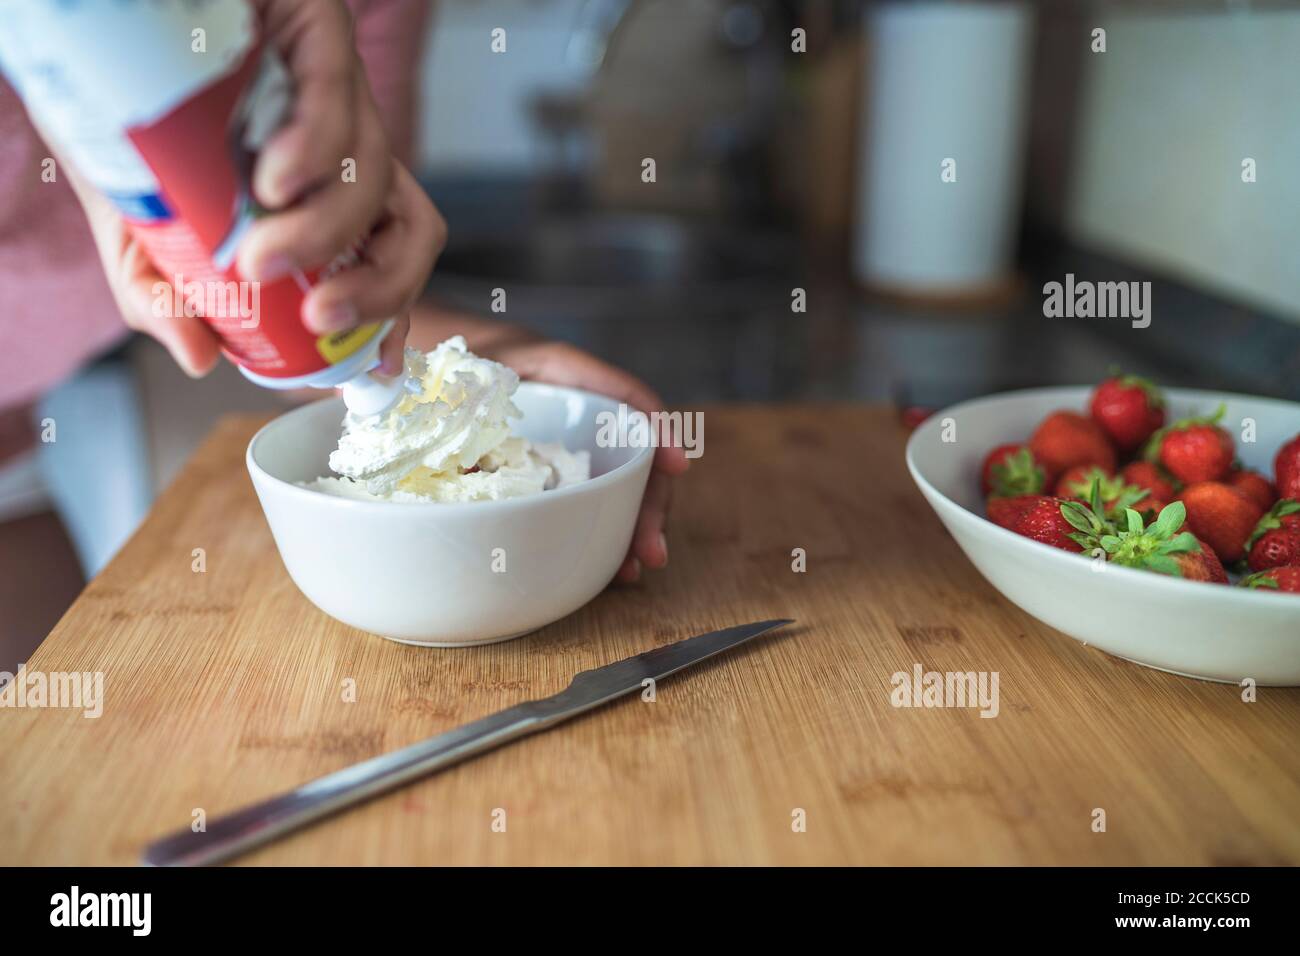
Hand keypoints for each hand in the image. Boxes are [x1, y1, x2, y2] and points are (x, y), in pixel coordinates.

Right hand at [63, 0, 442, 377]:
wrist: (82, 38)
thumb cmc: (123, 127)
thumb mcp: (139, 229)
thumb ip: (163, 294)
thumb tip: (199, 357)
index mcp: (323, 187)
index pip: (393, 253)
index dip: (395, 309)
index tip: (375, 363)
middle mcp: (344, 141)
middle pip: (411, 226)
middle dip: (377, 288)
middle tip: (316, 317)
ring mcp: (335, 85)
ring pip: (376, 173)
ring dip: (325, 233)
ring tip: (258, 258)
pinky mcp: (316, 28)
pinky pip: (338, 97)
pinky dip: (316, 152)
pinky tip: (273, 183)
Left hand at [465, 328, 689, 582]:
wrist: (440, 362)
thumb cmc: (459, 362)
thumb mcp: (463, 375)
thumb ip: (468, 413)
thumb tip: (470, 473)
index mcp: (565, 373)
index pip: (626, 397)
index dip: (658, 429)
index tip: (676, 463)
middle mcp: (582, 409)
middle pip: (635, 456)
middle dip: (650, 503)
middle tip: (651, 549)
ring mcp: (577, 442)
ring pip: (623, 484)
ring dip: (633, 526)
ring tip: (632, 569)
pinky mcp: (563, 469)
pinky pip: (596, 498)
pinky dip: (606, 528)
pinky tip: (609, 565)